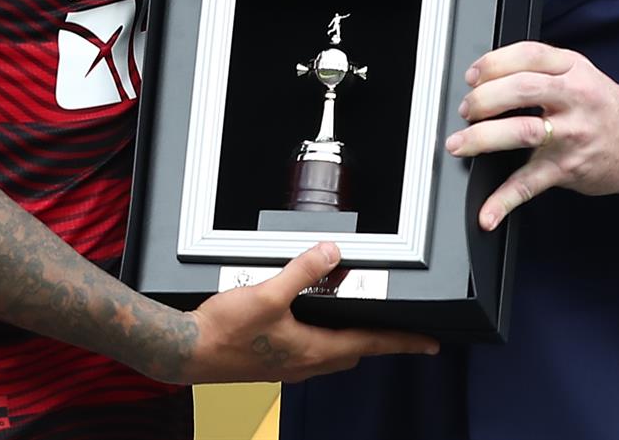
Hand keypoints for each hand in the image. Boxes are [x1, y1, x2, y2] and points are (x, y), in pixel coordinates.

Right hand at [179, 242, 438, 383]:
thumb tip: (331, 252)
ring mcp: (288, 366)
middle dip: (378, 341)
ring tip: (356, 320)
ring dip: (348, 340)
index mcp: (312, 349)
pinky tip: (307, 321)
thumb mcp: (266, 293)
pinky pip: (309, 353)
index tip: (430, 343)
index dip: (404, 341)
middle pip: (355, 353)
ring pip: (332, 355)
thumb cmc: (223, 331)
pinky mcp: (272, 363)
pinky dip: (322, 339)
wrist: (188, 351)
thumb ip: (301, 271)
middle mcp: (305, 364)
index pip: (371, 344)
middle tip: (397, 329)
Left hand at [445, 41, 618, 230]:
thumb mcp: (579, 72)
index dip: (492, 63)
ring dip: (482, 138)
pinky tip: (487, 212)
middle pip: (520, 89)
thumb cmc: (603, 105)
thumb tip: (486, 77)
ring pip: (522, 132)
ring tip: (460, 144)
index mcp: (572, 69)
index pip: (528, 55)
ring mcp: (572, 134)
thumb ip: (539, 69)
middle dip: (483, 98)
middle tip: (466, 109)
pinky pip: (530, 183)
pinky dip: (504, 201)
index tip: (472, 76)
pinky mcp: (568, 167)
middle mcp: (574, 98)